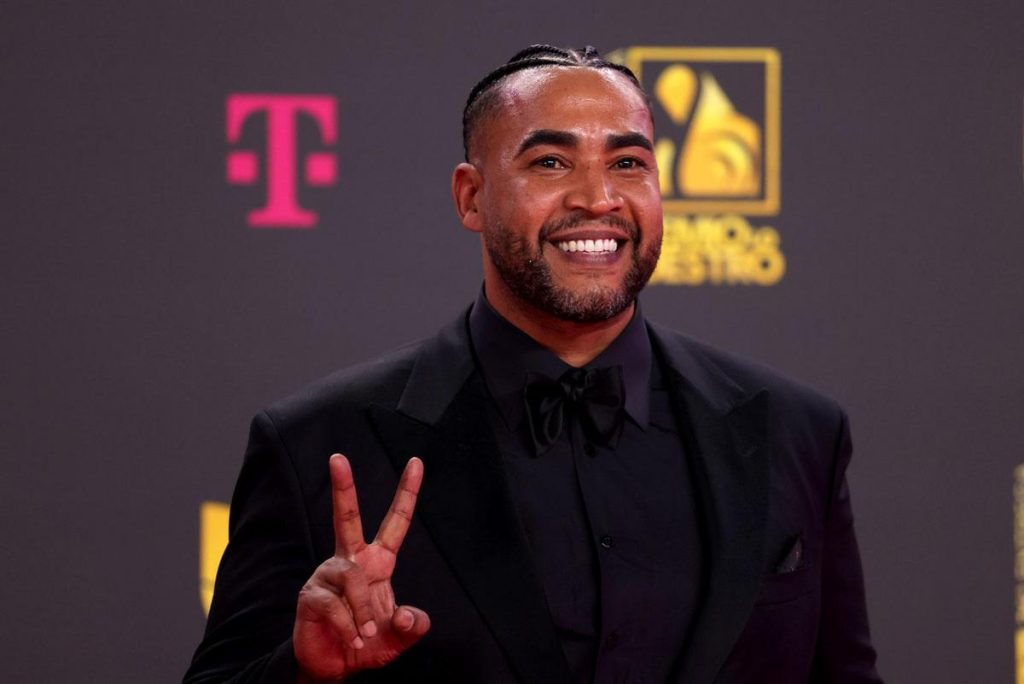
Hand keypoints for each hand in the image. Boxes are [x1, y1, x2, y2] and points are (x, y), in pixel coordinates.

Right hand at [294, 454, 429, 681]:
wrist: (335, 668)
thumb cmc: (368, 643)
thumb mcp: (399, 636)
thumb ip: (412, 626)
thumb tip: (409, 616)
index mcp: (377, 562)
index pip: (396, 522)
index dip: (407, 493)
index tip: (416, 462)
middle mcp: (351, 561)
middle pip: (346, 516)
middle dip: (343, 487)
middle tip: (338, 457)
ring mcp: (328, 575)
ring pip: (352, 578)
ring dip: (363, 611)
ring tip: (366, 634)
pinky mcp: (311, 595)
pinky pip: (335, 605)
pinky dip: (349, 626)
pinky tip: (353, 639)